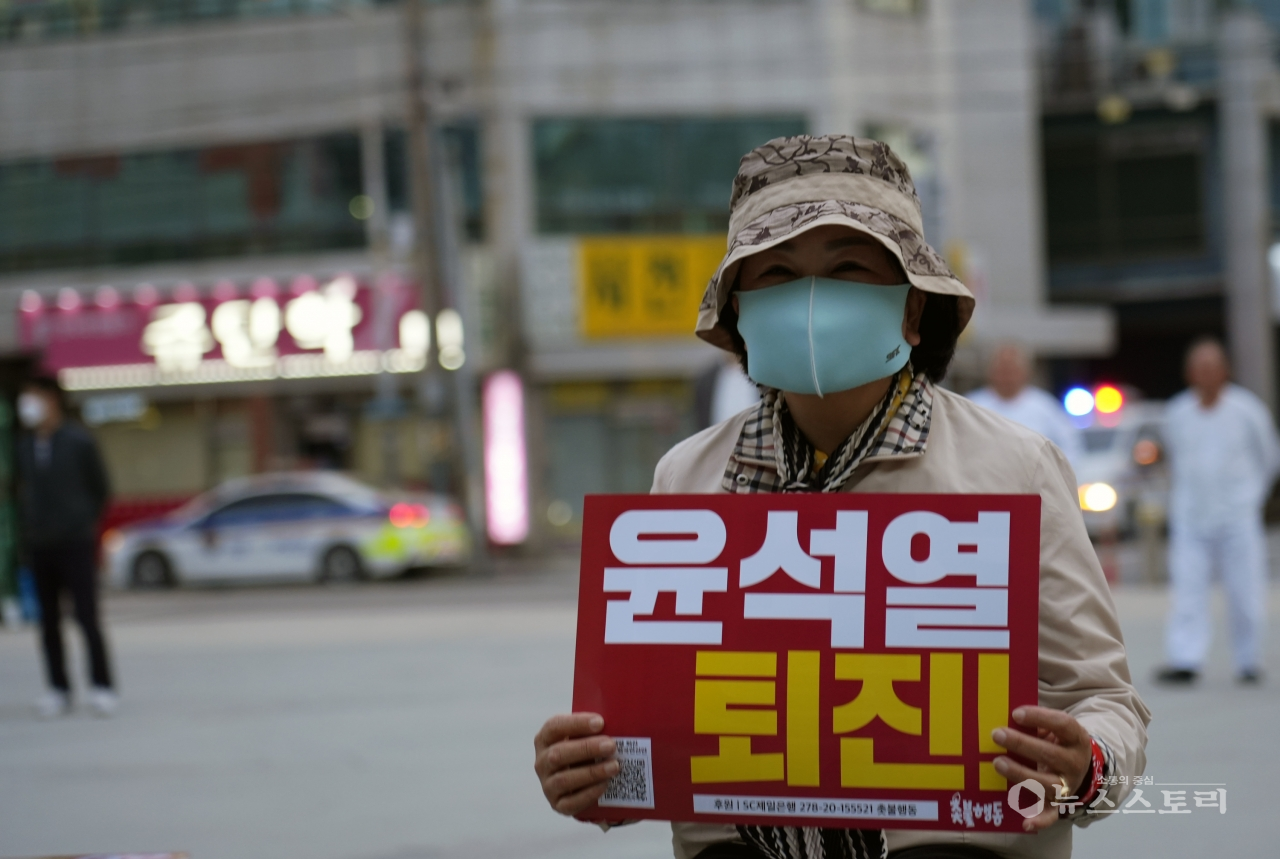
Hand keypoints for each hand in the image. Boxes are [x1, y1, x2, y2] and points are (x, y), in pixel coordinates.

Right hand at [534, 712, 619, 815]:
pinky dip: (589, 794)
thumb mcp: (583, 737)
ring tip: (614, 766)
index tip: (600, 722)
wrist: (581, 783)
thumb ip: (592, 729)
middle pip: (558, 754)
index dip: (576, 724)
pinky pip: (571, 802)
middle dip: (586, 748)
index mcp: (545, 739)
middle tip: (611, 745)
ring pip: (564, 779)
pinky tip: (605, 785)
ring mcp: (547, 785)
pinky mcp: (557, 805)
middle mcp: (542, 762)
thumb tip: (618, 722)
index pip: (554, 727)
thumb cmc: (584, 752)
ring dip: (591, 772)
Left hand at [991, 706, 1092, 831]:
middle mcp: (1075, 763)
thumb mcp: (1055, 730)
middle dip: (1021, 744)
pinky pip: (1051, 815)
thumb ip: (1037, 723)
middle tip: (997, 734)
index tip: (1016, 713)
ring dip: (1021, 774)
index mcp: (1076, 739)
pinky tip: (1025, 822)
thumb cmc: (1058, 743)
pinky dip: (1040, 821)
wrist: (1082, 769)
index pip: (1062, 725)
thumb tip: (1004, 711)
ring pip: (1046, 783)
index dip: (1040, 718)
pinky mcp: (1060, 805)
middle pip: (1049, 754)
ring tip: (998, 762)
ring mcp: (1068, 786)